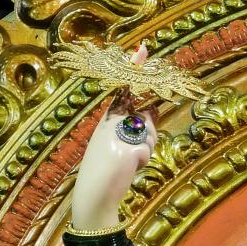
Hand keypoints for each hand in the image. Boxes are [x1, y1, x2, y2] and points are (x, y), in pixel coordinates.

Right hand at [70, 46, 157, 228]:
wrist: (93, 196)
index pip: (122, 91)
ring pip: (150, 134)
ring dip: (146, 150)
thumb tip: (153, 111)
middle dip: (148, 134)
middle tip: (131, 151)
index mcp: (106, 120)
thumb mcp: (116, 145)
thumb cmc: (105, 172)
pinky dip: (142, 162)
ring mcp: (118, 136)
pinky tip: (128, 170)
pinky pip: (147, 152)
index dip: (134, 70)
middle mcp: (110, 124)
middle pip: (146, 117)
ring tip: (128, 162)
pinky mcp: (129, 149)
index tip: (143, 49)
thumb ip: (133, 128)